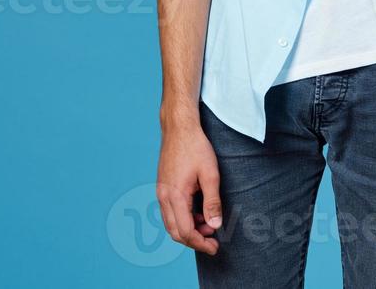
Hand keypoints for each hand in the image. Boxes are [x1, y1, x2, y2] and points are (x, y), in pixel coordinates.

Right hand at [156, 117, 223, 255]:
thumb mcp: (210, 174)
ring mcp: (160, 193)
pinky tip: (198, 212)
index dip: (201, 243)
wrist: (179, 128)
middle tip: (213, 239)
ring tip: (209, 223)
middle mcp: (163, 197)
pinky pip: (170, 212)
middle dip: (194, 239)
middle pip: (175, 232)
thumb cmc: (196, 147)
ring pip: (171, 223)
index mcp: (175, 196)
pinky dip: (183, 218)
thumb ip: (212, 202)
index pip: (185, 232)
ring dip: (189, 229)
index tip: (215, 247)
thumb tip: (215, 225)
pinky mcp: (162, 188)